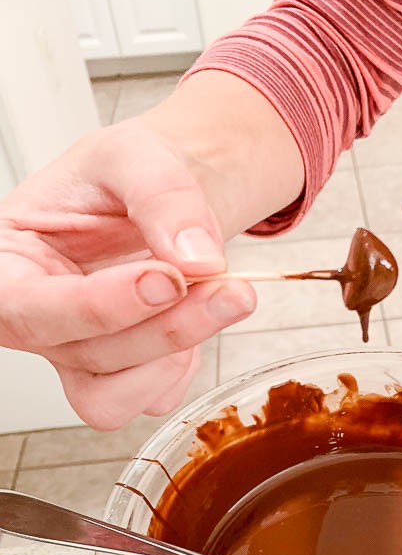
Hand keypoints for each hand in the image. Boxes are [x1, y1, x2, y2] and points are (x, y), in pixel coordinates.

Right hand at [0, 73, 303, 428]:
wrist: (158, 197)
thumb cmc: (120, 178)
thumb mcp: (135, 154)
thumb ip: (162, 194)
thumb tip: (197, 257)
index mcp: (7, 263)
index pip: (24, 307)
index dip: (98, 306)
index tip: (166, 279)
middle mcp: (35, 319)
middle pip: (83, 355)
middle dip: (164, 327)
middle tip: (226, 284)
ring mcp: (75, 355)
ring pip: (112, 399)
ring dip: (178, 354)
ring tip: (222, 296)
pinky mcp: (120, 377)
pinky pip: (153, 400)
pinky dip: (188, 365)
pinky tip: (197, 311)